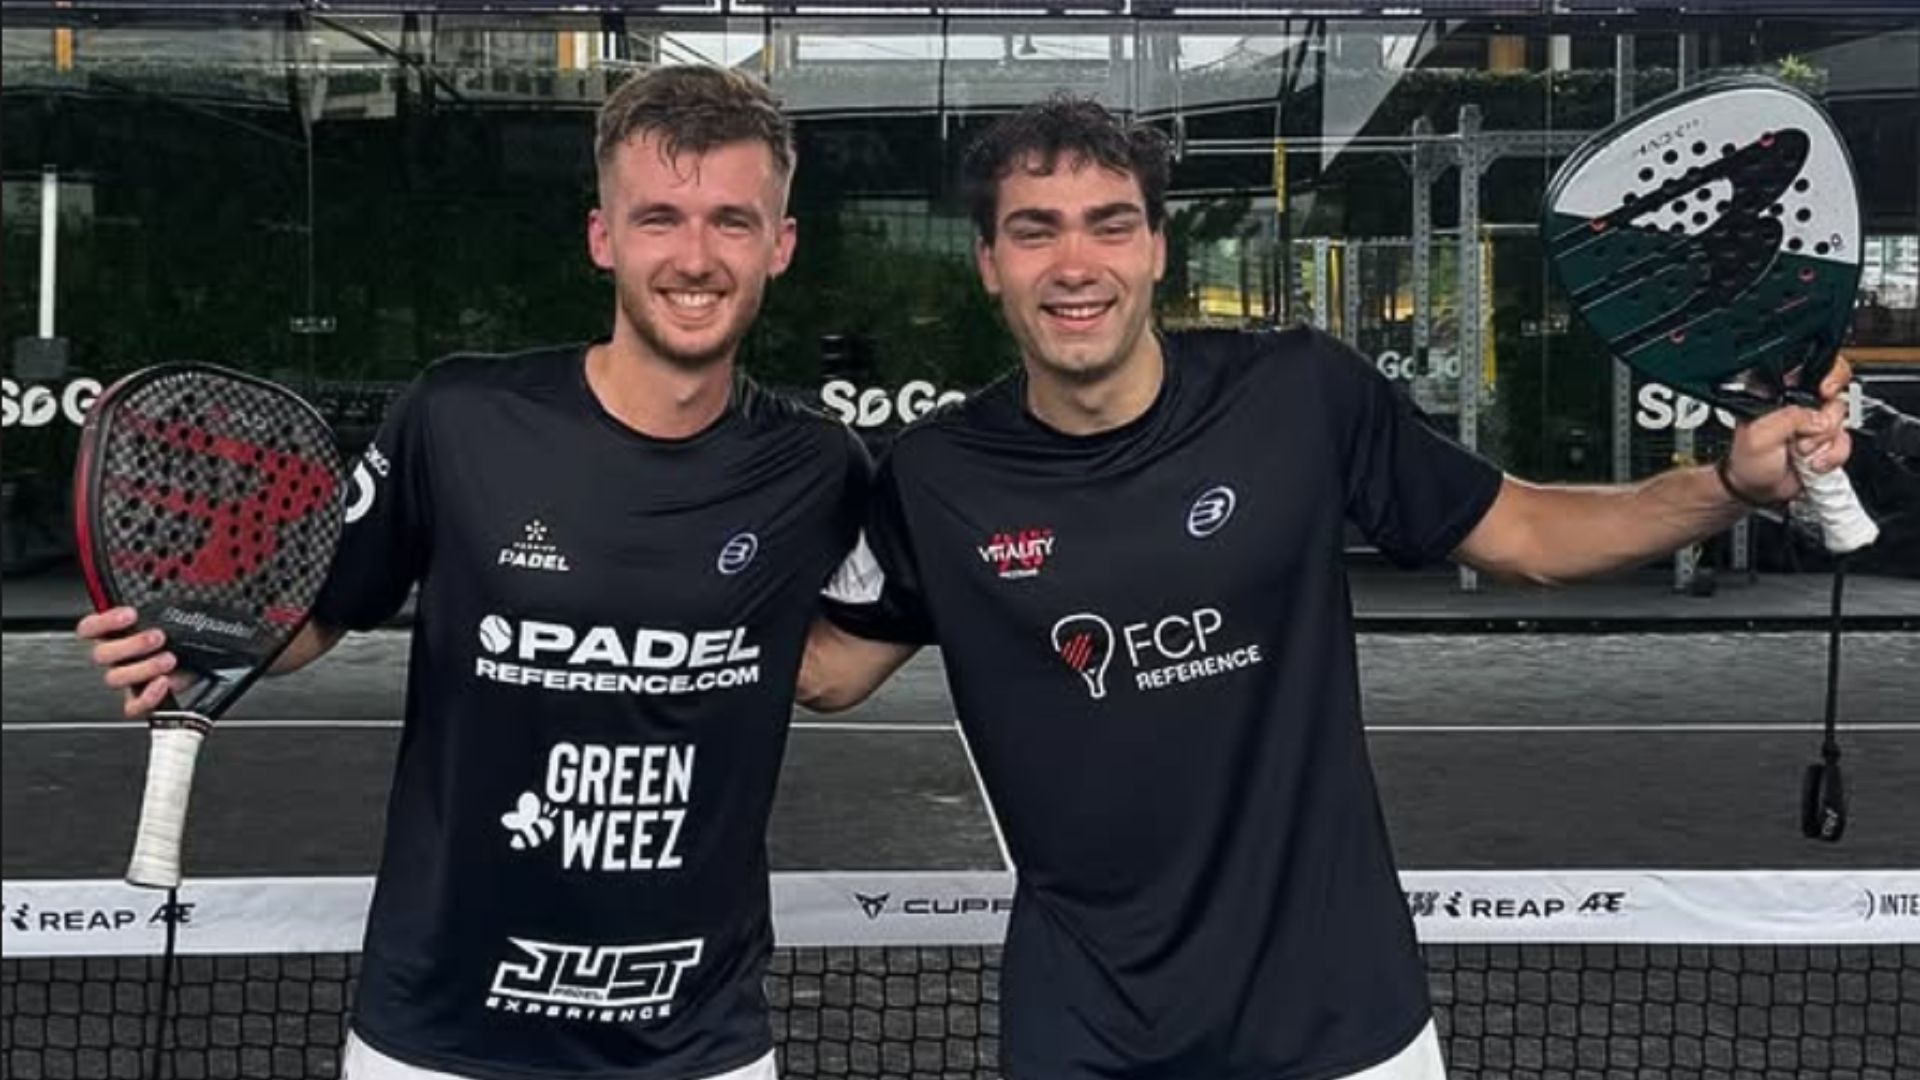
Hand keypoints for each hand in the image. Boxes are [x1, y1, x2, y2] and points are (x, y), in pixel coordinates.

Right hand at [75, 607, 196, 719]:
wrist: (203, 662)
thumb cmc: (181, 637)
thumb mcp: (170, 617)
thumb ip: (159, 607)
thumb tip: (172, 582)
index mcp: (114, 634)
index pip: (89, 628)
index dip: (104, 621)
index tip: (130, 614)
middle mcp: (116, 657)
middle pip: (101, 655)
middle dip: (131, 644)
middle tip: (158, 637)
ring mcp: (127, 679)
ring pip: (115, 678)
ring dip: (144, 667)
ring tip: (170, 659)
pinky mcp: (141, 699)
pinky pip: (132, 706)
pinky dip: (147, 697)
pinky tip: (164, 683)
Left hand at [1722, 357, 1854, 504]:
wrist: (1756, 491)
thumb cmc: (1747, 462)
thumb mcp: (1759, 435)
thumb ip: (1789, 419)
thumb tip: (1818, 418)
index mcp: (1780, 391)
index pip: (1813, 367)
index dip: (1829, 376)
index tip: (1825, 392)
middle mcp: (1801, 403)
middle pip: (1837, 393)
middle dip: (1826, 418)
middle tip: (1808, 432)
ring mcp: (1816, 423)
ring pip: (1842, 421)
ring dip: (1823, 442)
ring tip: (1799, 452)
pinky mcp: (1827, 442)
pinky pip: (1845, 443)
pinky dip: (1832, 456)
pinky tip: (1811, 463)